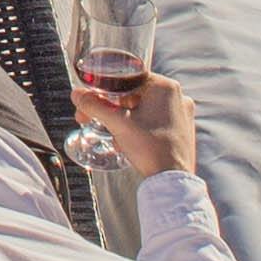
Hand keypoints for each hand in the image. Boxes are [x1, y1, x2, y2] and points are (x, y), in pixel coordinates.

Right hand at [73, 62, 197, 177]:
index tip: (92, 105)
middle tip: (95, 119)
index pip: (128, 81)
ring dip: (125, 119)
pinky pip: (156, 121)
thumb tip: (77, 94)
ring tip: (112, 135)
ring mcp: (183, 114)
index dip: (105, 93)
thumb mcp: (117, 123)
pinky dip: (140, 127)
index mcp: (165, 86)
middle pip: (135, 96)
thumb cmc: (148, 147)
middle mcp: (178, 96)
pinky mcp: (183, 130)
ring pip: (144, 109)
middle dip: (113, 108)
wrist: (171, 180)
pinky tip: (128, 141)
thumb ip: (95, 106)